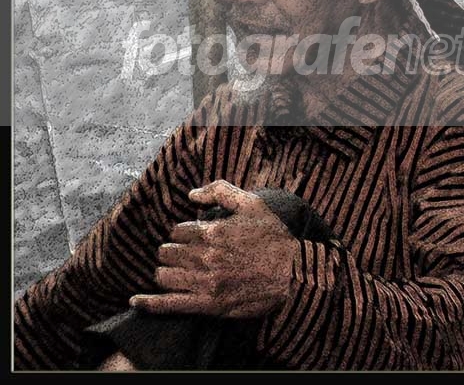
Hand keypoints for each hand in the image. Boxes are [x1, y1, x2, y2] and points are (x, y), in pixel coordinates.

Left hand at [130, 180, 299, 318]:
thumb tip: (191, 194)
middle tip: (183, 254)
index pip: (178, 231)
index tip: (192, 237)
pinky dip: (149, 304)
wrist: (296, 272)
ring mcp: (205, 283)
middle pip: (167, 253)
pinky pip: (169, 305)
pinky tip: (135, 301)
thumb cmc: (275, 236)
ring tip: (174, 271)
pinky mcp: (209, 305)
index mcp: (212, 231)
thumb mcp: (252, 203)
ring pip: (165, 276)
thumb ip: (220, 191)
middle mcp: (205, 257)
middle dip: (171, 251)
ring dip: (166, 272)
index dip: (183, 233)